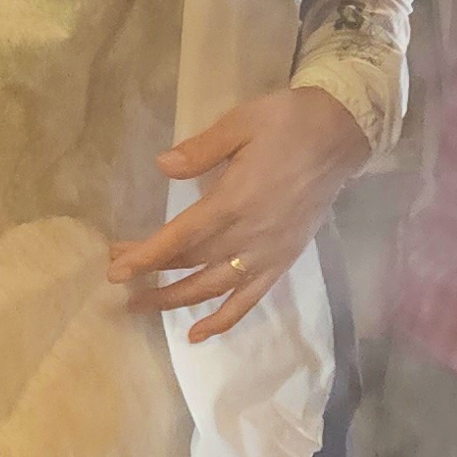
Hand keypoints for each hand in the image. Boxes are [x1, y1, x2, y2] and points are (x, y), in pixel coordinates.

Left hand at [106, 87, 368, 341]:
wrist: (341, 135)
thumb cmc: (288, 123)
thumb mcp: (241, 122)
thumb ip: (201, 149)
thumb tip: (162, 166)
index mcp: (234, 201)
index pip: (180, 238)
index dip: (146, 257)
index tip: (115, 271)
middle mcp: (249, 235)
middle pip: (190, 264)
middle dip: (151, 273)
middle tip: (118, 276)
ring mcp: (268, 253)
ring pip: (214, 287)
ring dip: (176, 300)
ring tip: (143, 305)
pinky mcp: (283, 260)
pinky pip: (249, 299)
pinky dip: (224, 320)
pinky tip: (198, 334)